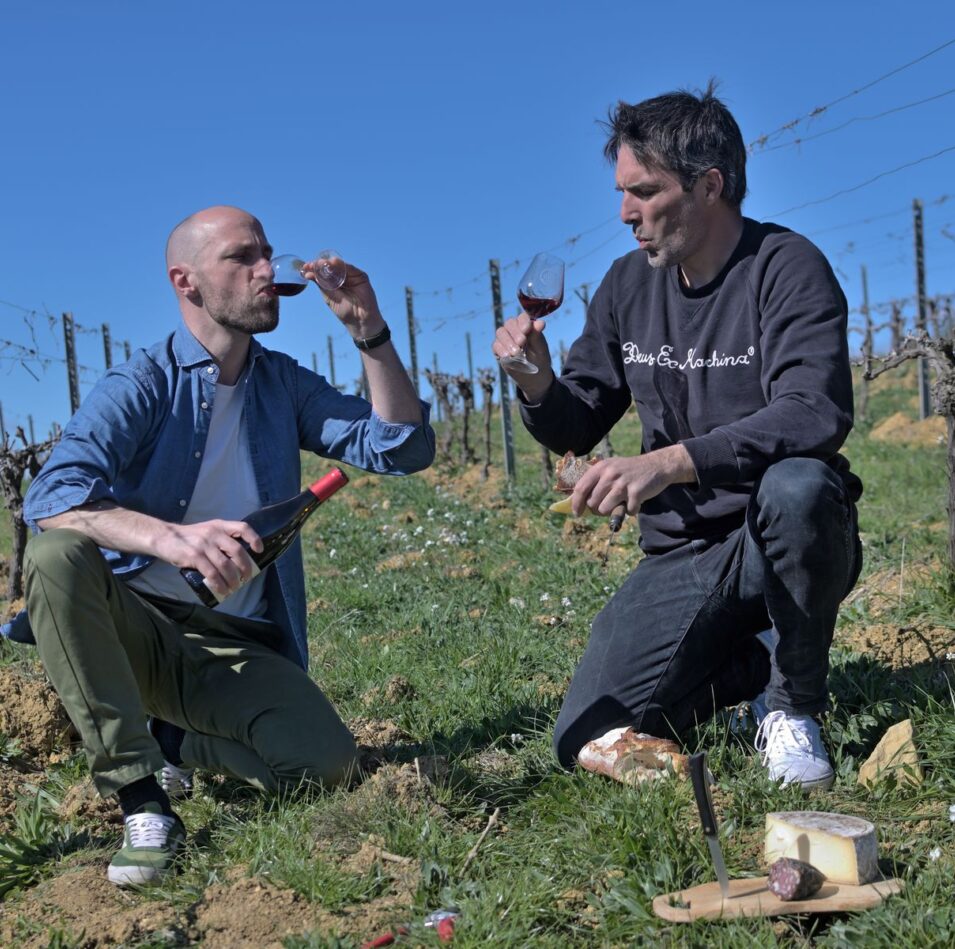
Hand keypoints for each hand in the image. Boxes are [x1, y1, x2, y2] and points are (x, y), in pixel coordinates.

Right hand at [157, 519, 263, 599]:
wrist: (163, 537)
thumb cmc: (188, 537)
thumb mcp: (207, 531)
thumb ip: (221, 539)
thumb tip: (238, 558)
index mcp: (220, 525)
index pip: (243, 528)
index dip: (254, 539)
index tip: (259, 551)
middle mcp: (214, 533)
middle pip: (237, 551)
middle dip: (245, 567)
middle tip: (246, 578)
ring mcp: (204, 544)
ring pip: (226, 565)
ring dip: (233, 580)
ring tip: (234, 588)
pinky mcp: (194, 556)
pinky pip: (211, 573)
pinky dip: (219, 584)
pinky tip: (222, 590)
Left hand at [302, 258, 385, 338]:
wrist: (360, 319)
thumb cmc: (345, 311)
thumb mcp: (329, 297)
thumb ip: (321, 284)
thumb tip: (308, 274)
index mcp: (333, 284)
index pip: (323, 274)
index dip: (314, 269)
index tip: (305, 267)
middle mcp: (342, 279)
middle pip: (330, 268)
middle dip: (320, 265)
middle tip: (312, 264)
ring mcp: (351, 277)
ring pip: (339, 266)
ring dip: (329, 263)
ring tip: (321, 263)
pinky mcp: (360, 276)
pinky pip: (350, 268)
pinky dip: (341, 264)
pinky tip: (333, 263)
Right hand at [492, 312, 553, 399]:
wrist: (534, 377)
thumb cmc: (540, 359)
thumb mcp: (540, 348)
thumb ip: (537, 336)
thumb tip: (540, 323)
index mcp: (527, 326)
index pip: (522, 317)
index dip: (523, 321)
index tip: (526, 329)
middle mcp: (515, 330)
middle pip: (509, 323)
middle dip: (515, 332)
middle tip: (522, 342)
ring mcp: (506, 339)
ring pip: (500, 332)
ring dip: (507, 341)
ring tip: (516, 352)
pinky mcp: (499, 350)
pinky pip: (495, 345)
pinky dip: (501, 349)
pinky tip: (508, 356)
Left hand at [569, 446, 696, 516]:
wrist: (657, 465)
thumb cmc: (629, 471)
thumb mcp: (610, 468)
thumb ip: (595, 481)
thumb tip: (579, 502)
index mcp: (601, 467)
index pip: (580, 489)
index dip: (576, 504)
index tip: (577, 513)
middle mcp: (610, 474)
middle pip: (592, 503)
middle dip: (597, 509)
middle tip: (607, 505)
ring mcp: (623, 483)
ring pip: (604, 510)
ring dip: (612, 511)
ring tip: (620, 503)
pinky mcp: (636, 492)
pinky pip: (626, 512)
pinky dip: (631, 510)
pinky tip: (635, 501)